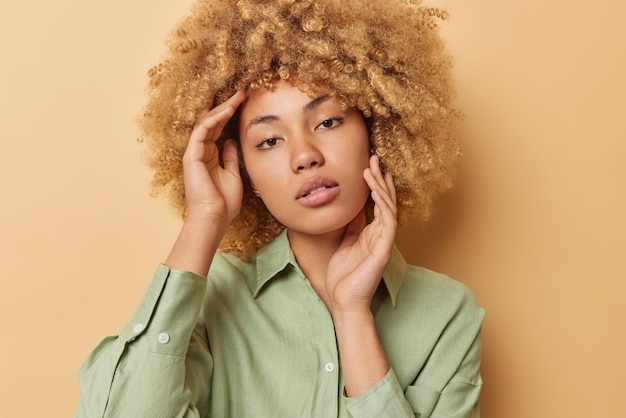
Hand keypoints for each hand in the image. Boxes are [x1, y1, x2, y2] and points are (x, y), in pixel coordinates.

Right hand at [183, 90, 245, 224]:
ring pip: (206, 122)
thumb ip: (231, 157)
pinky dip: (215, 119)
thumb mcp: (233, 174)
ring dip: (223, 107)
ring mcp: (195, 152)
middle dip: (227, 105)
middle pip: (212, 121)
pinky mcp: (192, 155)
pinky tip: (228, 109)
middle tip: (242, 91)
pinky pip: (202, 130)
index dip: (230, 114)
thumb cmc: (224, 201)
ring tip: (238, 96)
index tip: (245, 102)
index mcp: (210, 155)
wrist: (214, 217)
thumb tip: (232, 141)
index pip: (218, 128)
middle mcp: (200, 151)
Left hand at [325, 155, 397, 313]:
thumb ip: (351, 226)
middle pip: (385, 200)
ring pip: (387, 206)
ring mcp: (384, 240)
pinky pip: (387, 220)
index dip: (376, 184)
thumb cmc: (342, 276)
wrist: (343, 300)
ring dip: (380, 186)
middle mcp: (380, 234)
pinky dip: (382, 203)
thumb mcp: (344, 243)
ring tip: (371, 168)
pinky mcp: (384, 248)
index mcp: (372, 233)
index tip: (370, 165)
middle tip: (375, 158)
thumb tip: (352, 208)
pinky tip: (375, 190)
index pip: (378, 203)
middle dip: (381, 178)